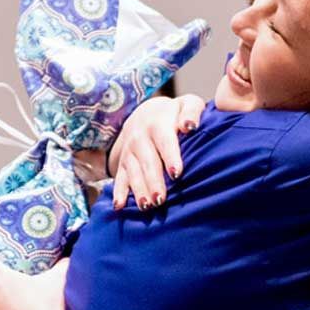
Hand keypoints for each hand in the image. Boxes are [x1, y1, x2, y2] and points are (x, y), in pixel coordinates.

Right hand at [109, 94, 205, 210]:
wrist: (147, 113)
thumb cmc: (175, 113)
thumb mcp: (186, 104)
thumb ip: (192, 112)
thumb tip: (189, 125)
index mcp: (158, 123)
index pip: (165, 141)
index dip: (170, 157)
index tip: (177, 173)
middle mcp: (140, 138)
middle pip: (148, 161)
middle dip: (153, 181)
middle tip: (160, 199)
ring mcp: (129, 151)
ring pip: (133, 172)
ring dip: (138, 189)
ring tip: (146, 206)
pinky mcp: (123, 163)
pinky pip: (119, 178)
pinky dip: (118, 192)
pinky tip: (119, 206)